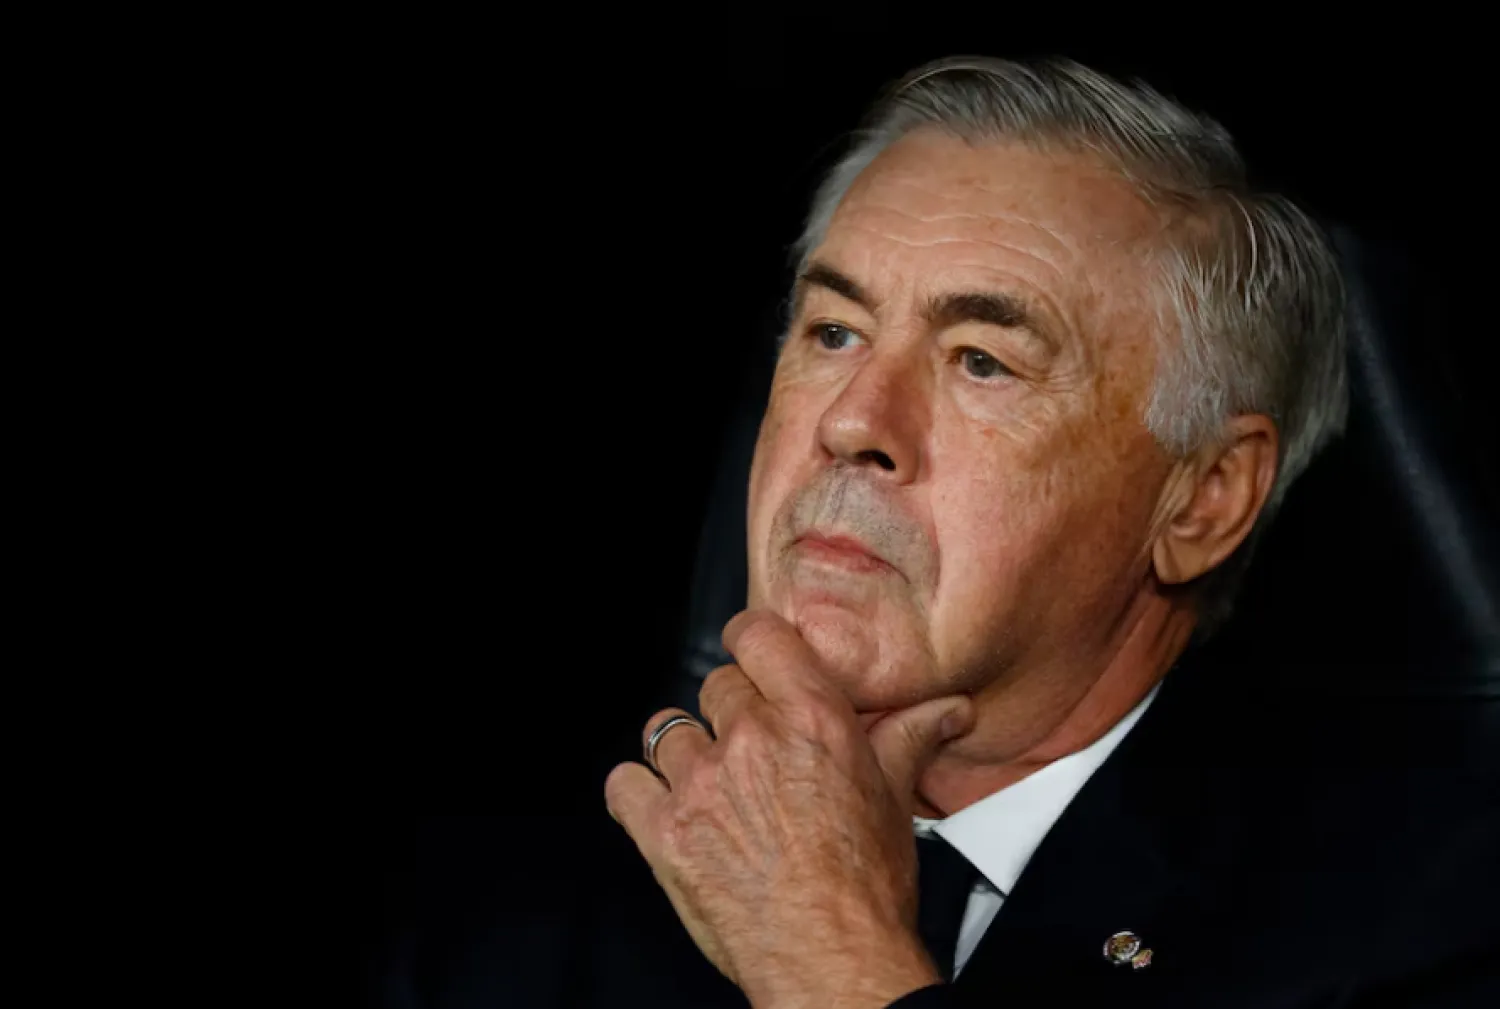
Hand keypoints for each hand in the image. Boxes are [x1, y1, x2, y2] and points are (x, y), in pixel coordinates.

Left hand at [604, 610, 974, 1008]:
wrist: (831, 959)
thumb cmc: (865, 888)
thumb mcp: (895, 800)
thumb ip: (909, 738)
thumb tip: (947, 710)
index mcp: (811, 719)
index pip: (757, 634)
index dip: (750, 640)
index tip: (750, 655)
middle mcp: (752, 740)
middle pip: (715, 686)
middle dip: (731, 713)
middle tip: (751, 751)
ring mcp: (701, 784)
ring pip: (667, 730)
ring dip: (685, 754)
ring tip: (709, 784)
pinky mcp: (663, 831)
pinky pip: (625, 783)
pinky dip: (639, 792)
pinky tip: (663, 807)